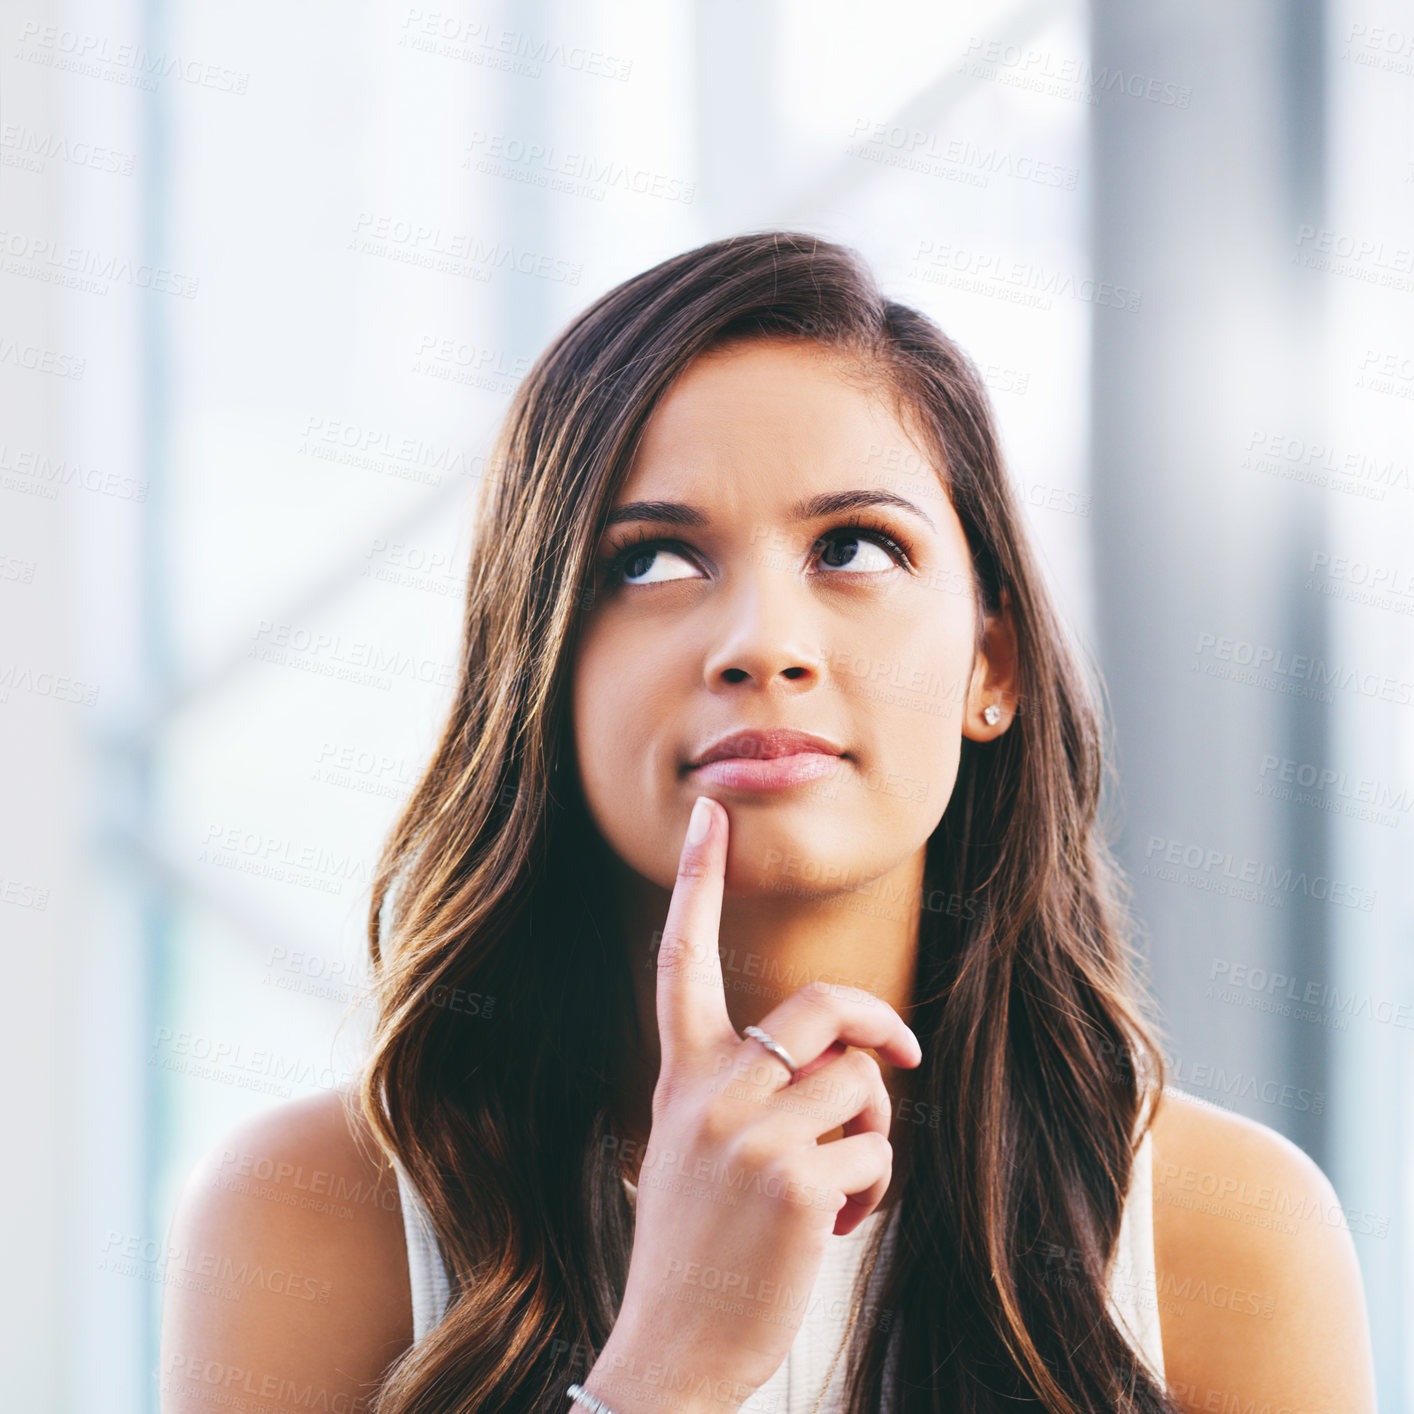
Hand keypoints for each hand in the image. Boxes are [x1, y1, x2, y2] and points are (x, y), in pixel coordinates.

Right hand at [587, 793, 922, 1413]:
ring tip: (836, 1184)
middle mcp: (710, 1093)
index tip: (709, 817)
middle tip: (900, 1055)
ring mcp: (750, 1135)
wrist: (668, 1353)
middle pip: (822, 1006)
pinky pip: (878, 1149)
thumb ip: (749, 1090)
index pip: (681, 960)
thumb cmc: (694, 1248)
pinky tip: (833, 1227)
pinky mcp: (795, 1183)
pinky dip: (873, 1190)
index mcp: (680, 1078)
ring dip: (873, 1131)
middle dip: (877, 1025)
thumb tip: (853, 1059)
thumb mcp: (694, 1149)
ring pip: (864, 1084)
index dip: (698, 882)